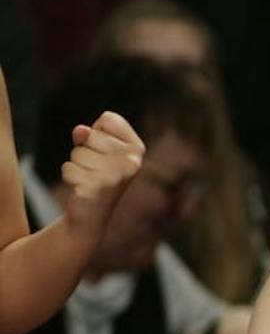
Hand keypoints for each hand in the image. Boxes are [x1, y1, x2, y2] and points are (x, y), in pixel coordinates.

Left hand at [58, 110, 145, 235]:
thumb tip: (81, 131)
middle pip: (89, 135)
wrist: (91, 214)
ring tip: (88, 179)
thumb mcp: (95, 150)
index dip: (98, 131)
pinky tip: (82, 188)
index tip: (104, 150)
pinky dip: (70, 177)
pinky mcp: (97, 187)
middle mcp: (132, 161)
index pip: (108, 119)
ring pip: (77, 153)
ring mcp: (116, 175)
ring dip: (76, 165)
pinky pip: (68, 168)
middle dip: (83, 150)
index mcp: (137, 148)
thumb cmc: (95, 176)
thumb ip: (88, 135)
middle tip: (94, 168)